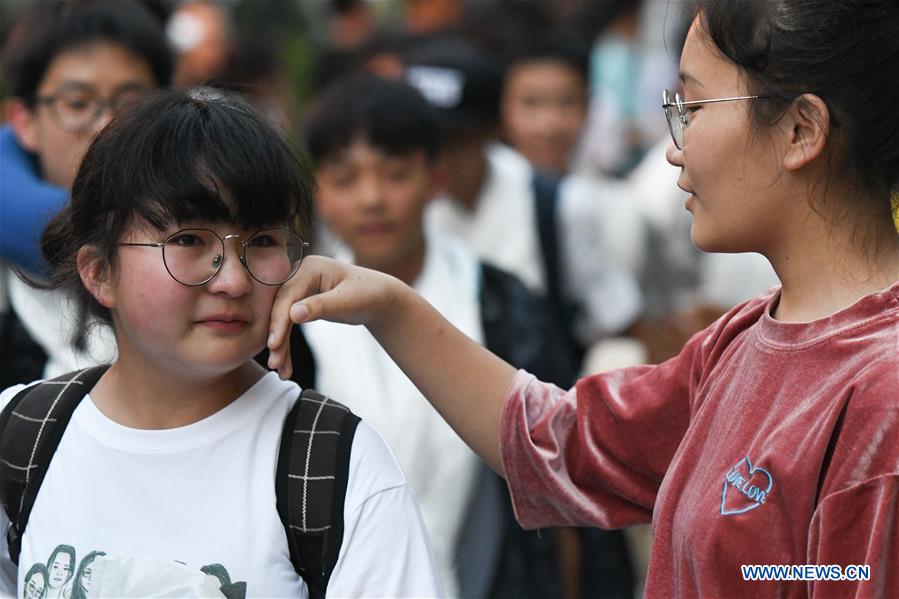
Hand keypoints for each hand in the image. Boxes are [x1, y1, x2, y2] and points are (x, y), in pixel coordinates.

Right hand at [267, 255, 400, 379]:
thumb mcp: (347, 301)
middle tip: (274, 363)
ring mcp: (299, 289)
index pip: (287, 296)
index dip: (279, 321)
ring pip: (282, 320)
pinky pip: (288, 324)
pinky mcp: (301, 302)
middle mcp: (299, 275)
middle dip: (276, 337)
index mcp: (309, 268)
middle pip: (280, 309)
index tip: (274, 344)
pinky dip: (286, 343)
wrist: (380, 298)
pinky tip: (285, 363)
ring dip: (280, 345)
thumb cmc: (368, 294)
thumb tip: (294, 315)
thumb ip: (321, 306)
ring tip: (279, 370)